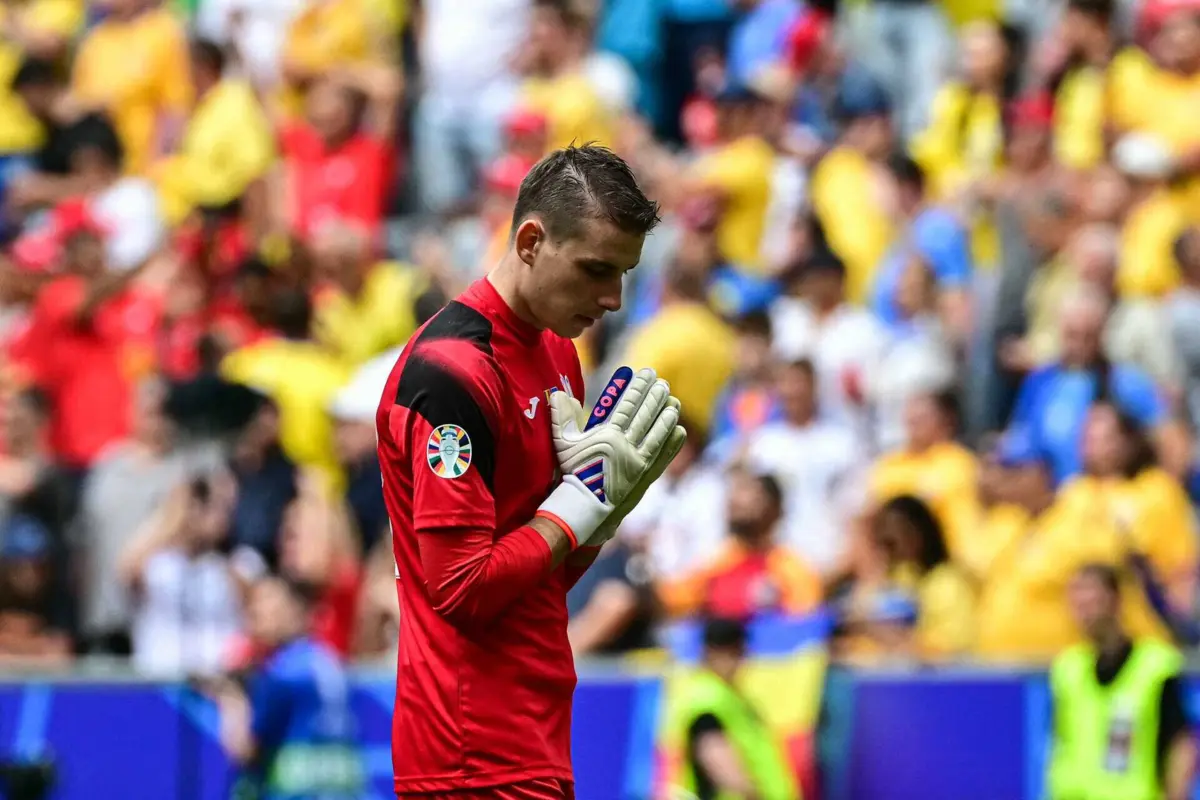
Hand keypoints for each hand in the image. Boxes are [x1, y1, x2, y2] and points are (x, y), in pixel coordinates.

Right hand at [536, 368, 685, 547]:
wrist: (584, 505)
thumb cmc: (572, 472)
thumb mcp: (563, 443)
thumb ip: (562, 417)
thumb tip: (558, 392)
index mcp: (607, 434)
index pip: (627, 404)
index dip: (638, 387)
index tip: (646, 374)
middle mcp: (626, 445)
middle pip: (645, 415)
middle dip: (655, 396)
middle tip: (662, 383)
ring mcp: (638, 460)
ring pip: (657, 432)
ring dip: (667, 415)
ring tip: (674, 401)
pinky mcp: (645, 474)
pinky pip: (662, 453)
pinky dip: (672, 441)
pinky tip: (679, 429)